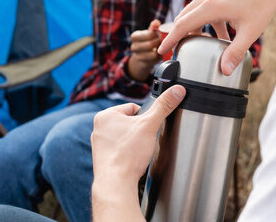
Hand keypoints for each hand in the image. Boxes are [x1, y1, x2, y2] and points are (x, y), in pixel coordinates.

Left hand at [91, 85, 185, 220]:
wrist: (116, 183)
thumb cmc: (127, 154)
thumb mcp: (150, 125)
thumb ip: (164, 106)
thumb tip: (176, 90)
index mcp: (105, 115)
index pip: (133, 108)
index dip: (145, 118)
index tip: (146, 129)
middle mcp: (98, 128)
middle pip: (130, 122)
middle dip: (139, 131)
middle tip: (142, 142)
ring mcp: (99, 144)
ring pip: (125, 136)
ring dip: (134, 142)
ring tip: (136, 152)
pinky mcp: (102, 158)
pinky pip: (120, 150)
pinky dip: (127, 153)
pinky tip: (132, 160)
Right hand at [127, 19, 161, 80]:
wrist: (144, 56)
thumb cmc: (150, 40)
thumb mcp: (151, 33)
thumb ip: (154, 27)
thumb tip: (156, 22)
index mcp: (134, 36)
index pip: (149, 35)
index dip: (157, 35)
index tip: (160, 35)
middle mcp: (133, 47)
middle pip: (150, 45)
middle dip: (159, 43)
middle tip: (164, 42)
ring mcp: (138, 56)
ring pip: (153, 54)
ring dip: (160, 51)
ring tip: (162, 47)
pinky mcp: (144, 64)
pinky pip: (155, 61)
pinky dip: (160, 57)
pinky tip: (160, 54)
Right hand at [159, 0, 275, 75]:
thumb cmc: (262, 2)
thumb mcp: (250, 31)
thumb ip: (236, 51)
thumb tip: (226, 70)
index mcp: (210, 7)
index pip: (182, 26)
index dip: (170, 40)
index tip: (161, 51)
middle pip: (183, 19)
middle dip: (179, 36)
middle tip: (179, 53)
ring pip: (192, 13)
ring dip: (193, 30)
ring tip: (199, 46)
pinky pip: (202, 8)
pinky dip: (204, 22)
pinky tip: (219, 35)